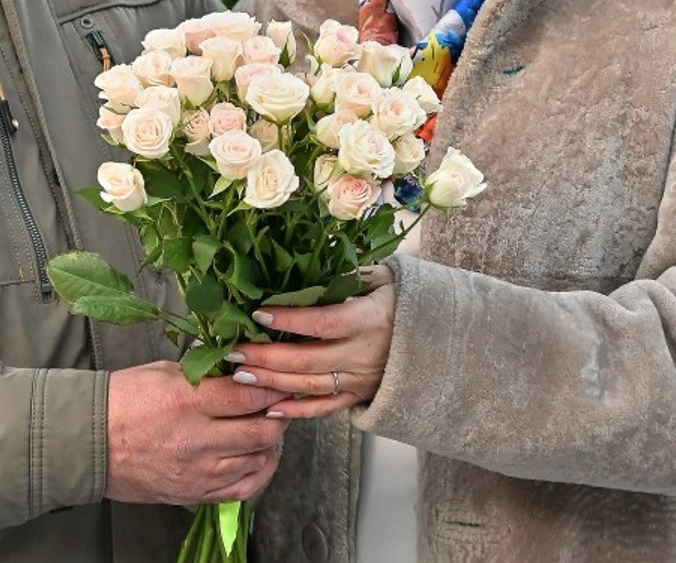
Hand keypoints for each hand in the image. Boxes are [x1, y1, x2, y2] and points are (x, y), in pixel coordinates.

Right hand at [106, 360, 289, 504]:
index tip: (277, 377)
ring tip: (267, 424)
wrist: (89, 443)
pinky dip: (258, 471)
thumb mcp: (163, 371)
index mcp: (188, 402)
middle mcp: (197, 440)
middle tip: (279, 400)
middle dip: (277, 412)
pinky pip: (242, 488)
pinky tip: (259, 456)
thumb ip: (203, 372)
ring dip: (269, 441)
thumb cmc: (122, 400)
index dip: (270, 385)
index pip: (249, 395)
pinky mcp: (195, 494)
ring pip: (257, 460)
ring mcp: (198, 472)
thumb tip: (235, 365)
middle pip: (261, 430)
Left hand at [227, 266, 396, 419]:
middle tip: (234, 353)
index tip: (258, 314)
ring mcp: (361, 380)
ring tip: (240, 376)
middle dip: (266, 358)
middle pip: (308, 361)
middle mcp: (363, 355)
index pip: (322, 323)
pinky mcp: (359, 396)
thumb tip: (309, 264)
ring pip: (310, 387)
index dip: (290, 320)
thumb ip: (348, 274)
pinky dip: (297, 412)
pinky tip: (269, 409)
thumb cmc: (402, 301)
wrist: (440, 342)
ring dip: (272, 383)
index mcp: (369, 320)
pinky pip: (325, 409)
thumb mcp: (382, 278)